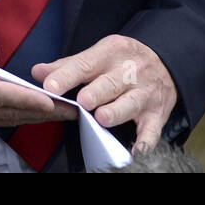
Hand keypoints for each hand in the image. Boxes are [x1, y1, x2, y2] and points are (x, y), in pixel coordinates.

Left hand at [34, 35, 176, 154]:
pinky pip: (152, 130)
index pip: (85, 64)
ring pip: (131, 103)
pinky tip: (136, 151)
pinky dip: (145, 141)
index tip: (51, 86)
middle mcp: (130, 71)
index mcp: (111, 52)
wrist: (166, 63)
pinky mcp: (156, 114)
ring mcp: (145, 93)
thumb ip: (68, 66)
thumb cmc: (123, 62)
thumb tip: (38, 72)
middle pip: (111, 82)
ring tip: (102, 118)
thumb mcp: (99, 55)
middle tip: (82, 101)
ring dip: (117, 111)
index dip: (67, 75)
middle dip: (97, 92)